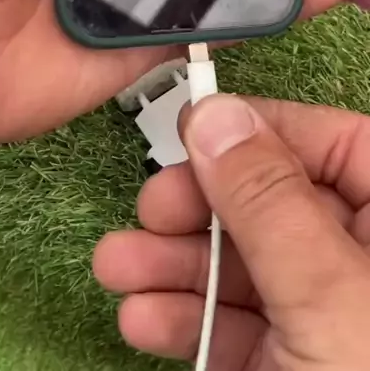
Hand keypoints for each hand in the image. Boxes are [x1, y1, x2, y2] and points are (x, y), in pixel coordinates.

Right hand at [94, 97, 369, 368]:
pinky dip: (186, 317)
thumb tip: (219, 117)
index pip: (342, 145)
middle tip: (153, 207)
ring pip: (245, 265)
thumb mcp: (327, 298)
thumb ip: (271, 204)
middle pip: (277, 203)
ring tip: (117, 266)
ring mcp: (327, 318)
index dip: (268, 129)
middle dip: (201, 206)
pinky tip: (144, 317)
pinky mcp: (290, 363)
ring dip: (174, 264)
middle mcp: (363, 266)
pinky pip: (236, 323)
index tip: (199, 127)